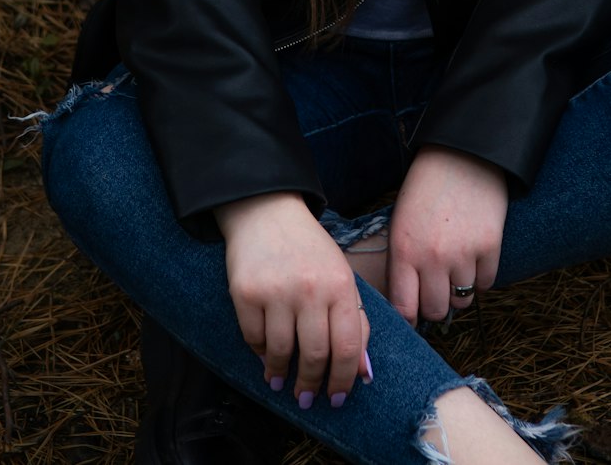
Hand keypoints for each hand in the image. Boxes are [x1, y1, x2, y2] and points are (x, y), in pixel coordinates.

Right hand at [215, 191, 370, 406]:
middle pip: (315, 355)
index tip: (338, 398)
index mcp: (341, 285)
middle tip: (307, 399)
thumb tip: (364, 372)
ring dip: (281, 375)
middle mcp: (311, 289)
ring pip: (282, 353)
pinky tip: (264, 355)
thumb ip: (355, 320)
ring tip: (281, 381)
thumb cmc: (310, 251)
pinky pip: (254, 339)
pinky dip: (260, 353)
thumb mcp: (341, 276)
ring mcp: (277, 291)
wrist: (268, 212)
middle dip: (311, 385)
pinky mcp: (246, 293)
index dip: (344, 379)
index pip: (348, 346)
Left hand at [387, 146, 508, 325]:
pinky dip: (481, 278)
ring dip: (459, 291)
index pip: (404, 308)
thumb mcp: (401, 223)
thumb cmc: (425, 189)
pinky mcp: (490, 246)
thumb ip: (402, 264)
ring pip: (463, 301)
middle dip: (435, 304)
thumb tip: (408, 304)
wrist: (462, 154)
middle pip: (436, 310)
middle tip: (436, 289)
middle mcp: (433, 257)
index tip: (413, 315)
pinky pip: (486, 284)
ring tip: (456, 268)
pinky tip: (474, 259)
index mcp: (404, 250)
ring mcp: (464, 253)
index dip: (408, 318)